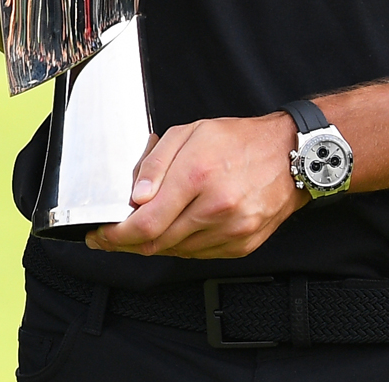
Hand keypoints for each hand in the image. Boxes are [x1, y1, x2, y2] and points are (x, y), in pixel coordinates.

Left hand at [85, 113, 306, 258]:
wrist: (290, 156)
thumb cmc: (238, 140)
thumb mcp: (189, 133)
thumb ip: (155, 165)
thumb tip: (135, 198)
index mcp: (197, 176)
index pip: (145, 223)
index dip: (114, 235)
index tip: (99, 235)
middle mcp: (215, 208)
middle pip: (156, 243)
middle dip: (127, 242)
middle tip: (112, 234)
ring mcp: (231, 231)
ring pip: (176, 252)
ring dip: (154, 243)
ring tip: (149, 223)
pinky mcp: (242, 245)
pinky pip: (199, 255)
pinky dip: (180, 245)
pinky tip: (177, 227)